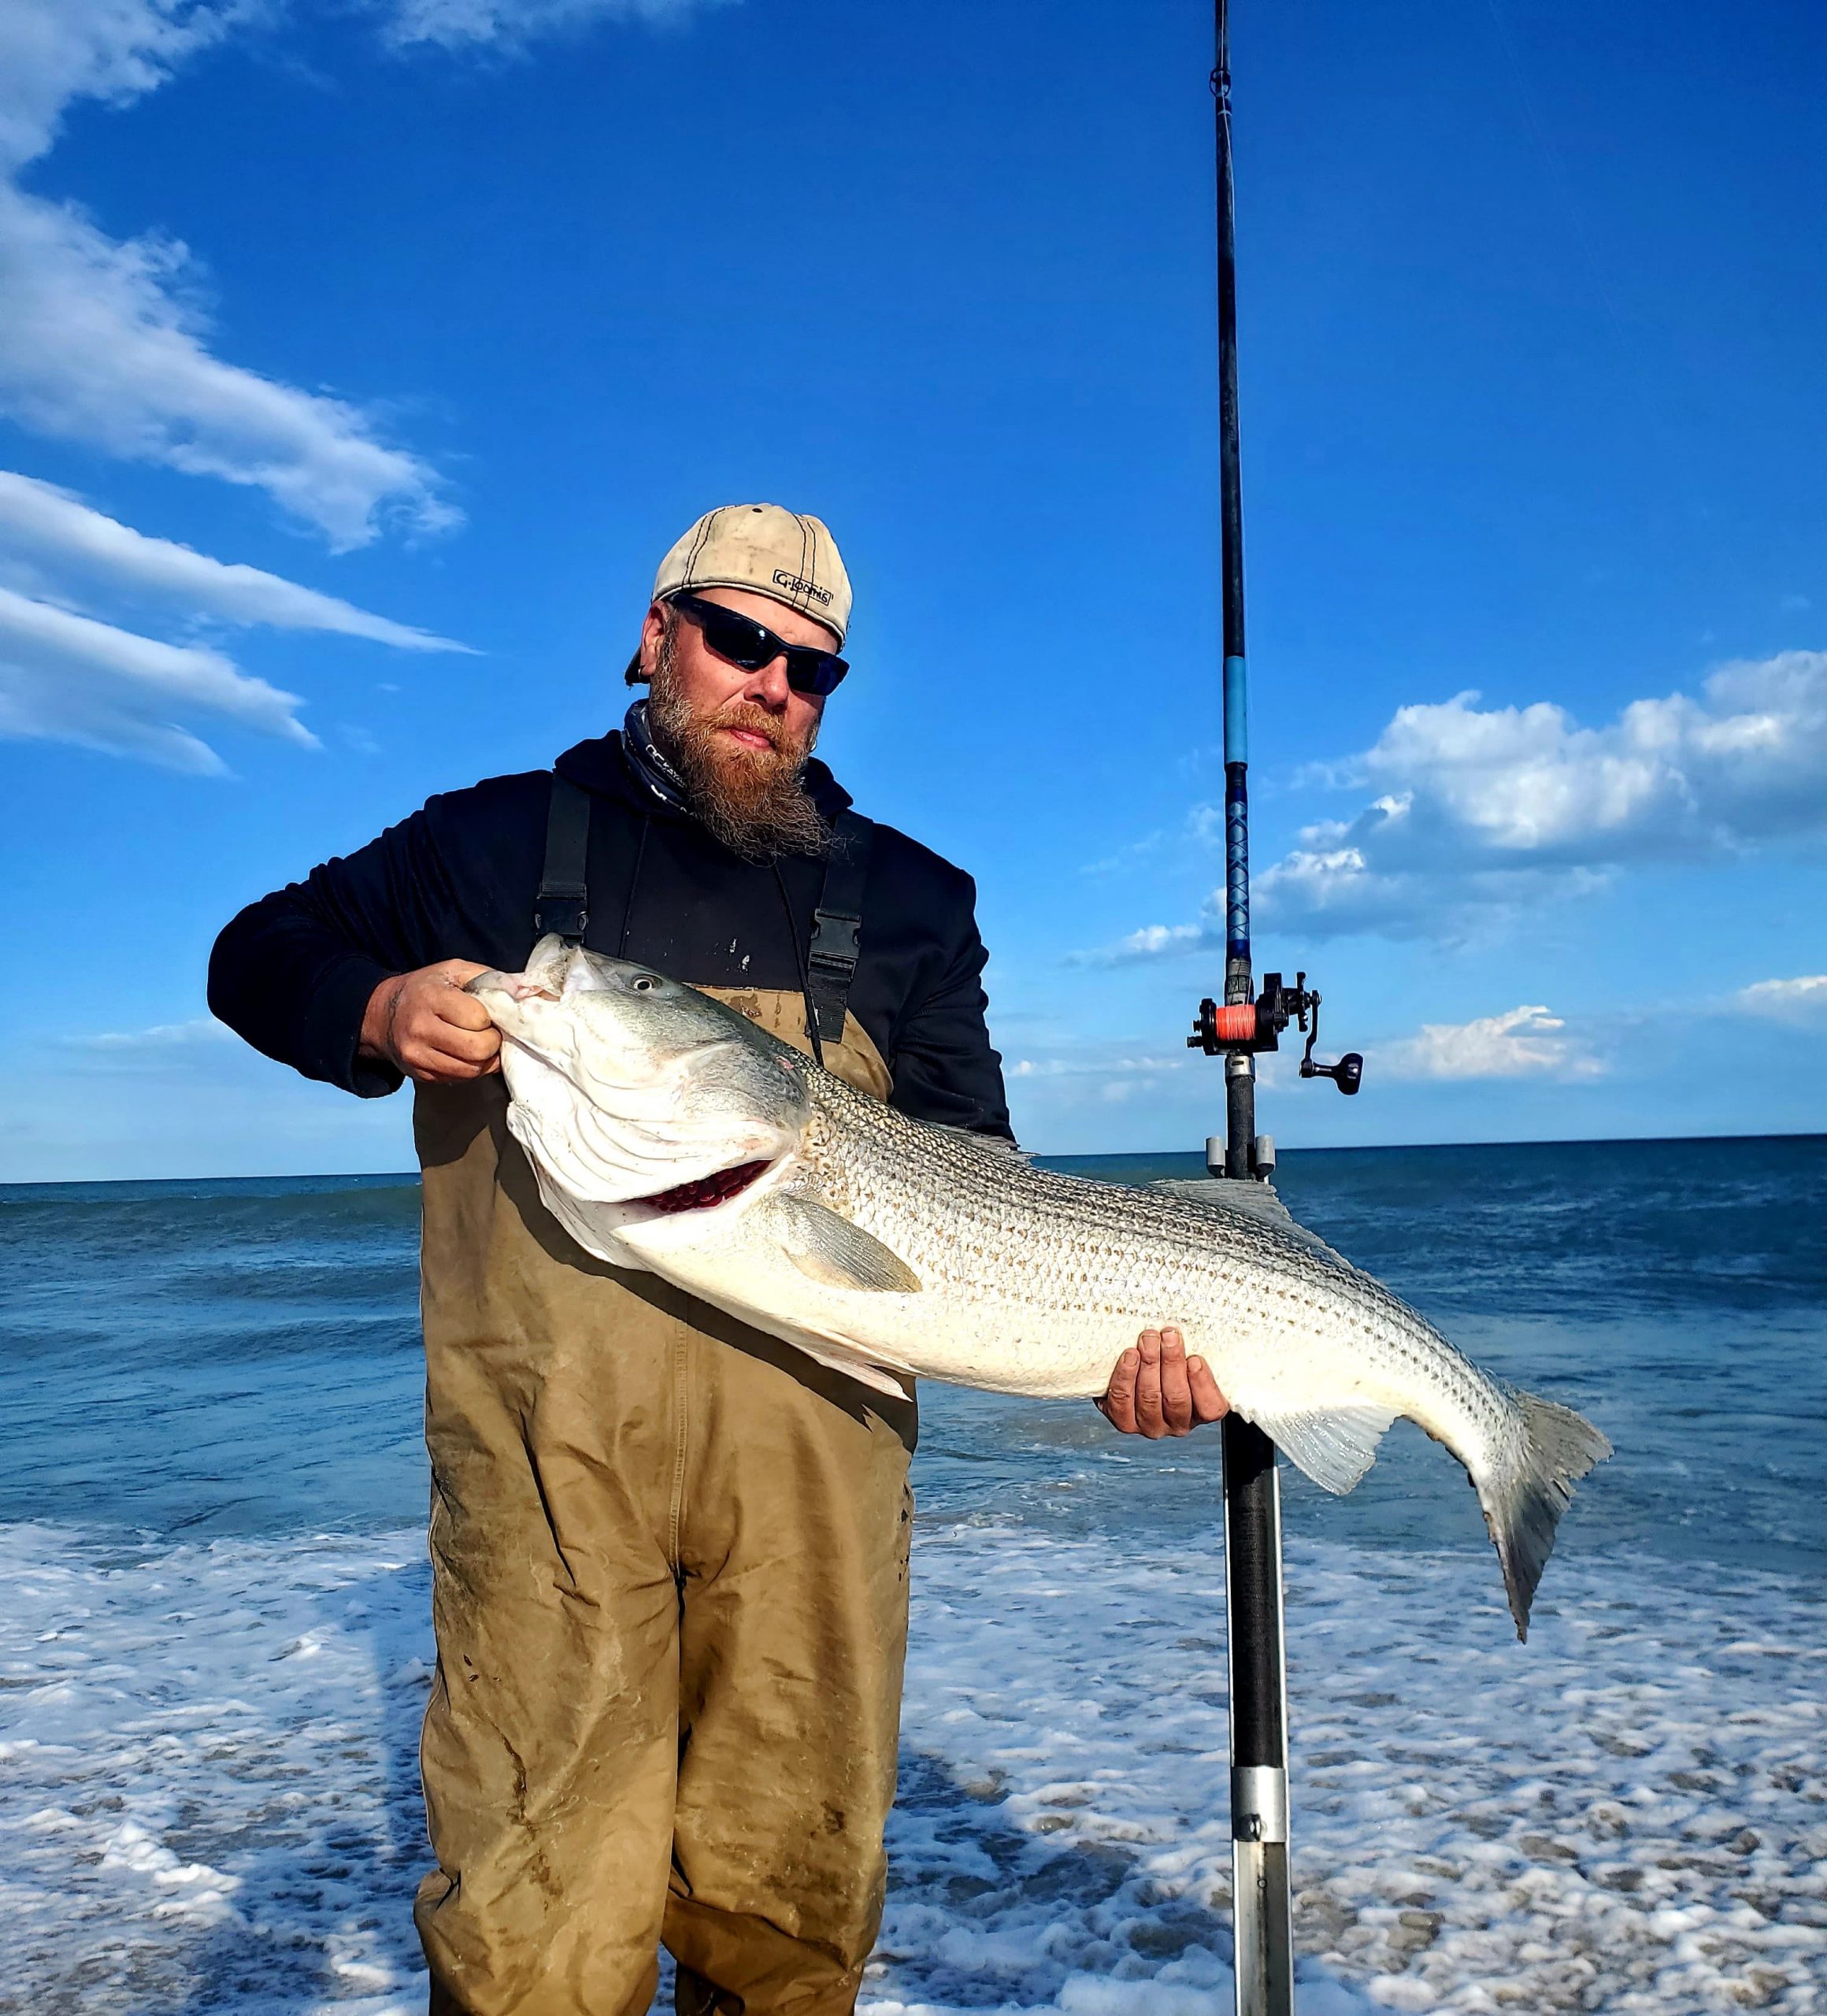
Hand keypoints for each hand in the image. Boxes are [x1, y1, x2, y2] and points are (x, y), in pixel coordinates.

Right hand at [360, 960, 498, 1083]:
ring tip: (481, 1044)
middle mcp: (420, 1029)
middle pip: (477, 1049)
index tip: (488, 1015)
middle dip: (492, 1042)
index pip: (478, 1019)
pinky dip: (471, 1069)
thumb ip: (489, 977)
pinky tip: (467, 1054)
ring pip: (471, 1070)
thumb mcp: (453, 971)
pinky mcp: (419, 1074)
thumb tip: (524, 991)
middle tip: (489, 1033)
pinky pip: (459, 1079)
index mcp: (431, 998)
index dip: (490, 1019)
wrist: (382, 1015)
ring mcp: (417, 1055)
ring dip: (485, 1060)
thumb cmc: (425, 989)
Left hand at [1096, 1327, 1228, 1437]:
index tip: (1195, 1359)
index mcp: (1201, 1412)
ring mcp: (1149, 1425)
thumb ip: (1195, 1352)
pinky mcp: (1124, 1421)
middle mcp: (1177, 1423)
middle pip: (1176, 1398)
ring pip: (1150, 1398)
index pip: (1210, 1408)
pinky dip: (1125, 1376)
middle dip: (1171, 1363)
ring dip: (1149, 1364)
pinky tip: (1130, 1356)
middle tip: (1168, 1336)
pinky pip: (1122, 1401)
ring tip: (1148, 1339)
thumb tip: (1189, 1333)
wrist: (1139, 1372)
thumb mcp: (1190, 1358)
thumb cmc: (1171, 1363)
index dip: (1202, 1384)